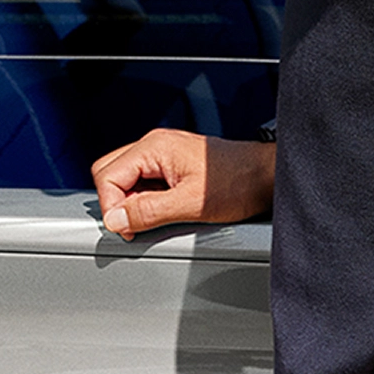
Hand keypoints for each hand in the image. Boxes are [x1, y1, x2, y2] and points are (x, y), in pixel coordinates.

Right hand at [88, 129, 274, 238]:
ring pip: (126, 178)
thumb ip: (148, 211)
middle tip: (137, 224)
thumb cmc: (238, 182)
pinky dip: (147, 199)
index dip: (111, 206)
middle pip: (110, 172)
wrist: (266, 175)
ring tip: (158, 217)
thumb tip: (115, 219)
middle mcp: (155, 145)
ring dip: (133, 202)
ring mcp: (163, 153)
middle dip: (117, 202)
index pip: (107, 175)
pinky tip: (166, 210)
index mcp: (154, 147)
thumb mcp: (190, 204)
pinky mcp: (172, 164)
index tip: (127, 228)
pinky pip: (144, 181)